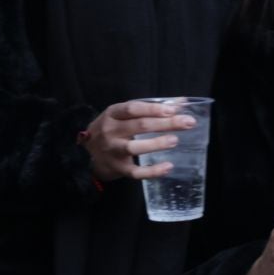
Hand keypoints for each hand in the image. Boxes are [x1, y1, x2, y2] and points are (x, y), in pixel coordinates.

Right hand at [81, 100, 195, 182]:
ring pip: (134, 148)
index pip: (133, 108)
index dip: (153, 109)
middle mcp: (110, 131)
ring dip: (156, 144)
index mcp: (113, 114)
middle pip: (139, 126)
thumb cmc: (112, 129)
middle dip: (165, 123)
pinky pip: (135, 172)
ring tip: (175, 141)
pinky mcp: (118, 168)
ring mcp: (112, 150)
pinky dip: (152, 171)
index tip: (173, 110)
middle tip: (188, 123)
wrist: (85, 153)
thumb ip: (150, 108)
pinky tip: (167, 167)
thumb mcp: (124, 115)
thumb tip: (181, 102)